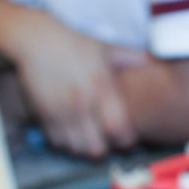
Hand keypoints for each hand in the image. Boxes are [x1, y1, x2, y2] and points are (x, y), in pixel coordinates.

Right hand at [6, 11, 147, 157]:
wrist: (36, 40)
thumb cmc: (73, 43)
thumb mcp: (104, 48)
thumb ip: (130, 57)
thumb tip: (151, 60)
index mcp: (102, 88)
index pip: (119, 129)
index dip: (126, 140)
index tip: (127, 138)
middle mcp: (82, 103)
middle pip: (97, 147)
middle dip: (104, 149)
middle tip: (106, 142)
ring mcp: (61, 110)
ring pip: (75, 148)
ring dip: (84, 148)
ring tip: (88, 140)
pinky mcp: (44, 113)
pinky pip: (56, 141)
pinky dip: (65, 142)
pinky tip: (70, 134)